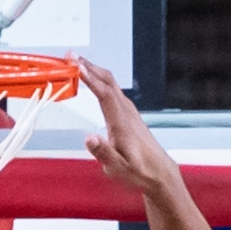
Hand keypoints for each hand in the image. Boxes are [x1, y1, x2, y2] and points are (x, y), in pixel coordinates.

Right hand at [73, 57, 181, 198]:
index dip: (90, 79)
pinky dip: (101, 80)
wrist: (160, 174)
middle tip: (70, 56)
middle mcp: (127, 114)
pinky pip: (114, 90)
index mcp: (122, 125)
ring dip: (94, 71)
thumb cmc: (139, 172)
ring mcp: (130, 112)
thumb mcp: (119, 169)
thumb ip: (104, 153)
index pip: (105, 95)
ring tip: (77, 63)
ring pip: (112, 84)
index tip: (76, 66)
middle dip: (89, 66)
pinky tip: (95, 81)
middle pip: (108, 82)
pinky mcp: (130, 115)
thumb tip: (89, 139)